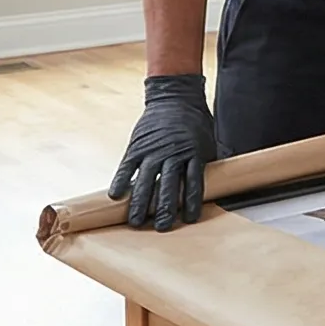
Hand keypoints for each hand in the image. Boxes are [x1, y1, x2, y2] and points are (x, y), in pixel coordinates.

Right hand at [109, 74, 215, 231]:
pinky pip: (127, 166)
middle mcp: (173, 153)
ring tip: (135, 221)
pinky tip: (115, 195)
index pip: (193, 182)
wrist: (175, 98)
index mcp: (193, 153)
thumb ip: (203, 166)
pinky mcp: (137, 146)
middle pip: (168, 184)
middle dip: (163, 207)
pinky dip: (121, 180)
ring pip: (146, 179)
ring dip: (139, 202)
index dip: (190, 201)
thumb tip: (209, 191)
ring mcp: (153, 150)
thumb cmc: (194, 125)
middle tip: (160, 227)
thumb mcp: (206, 143)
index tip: (188, 219)